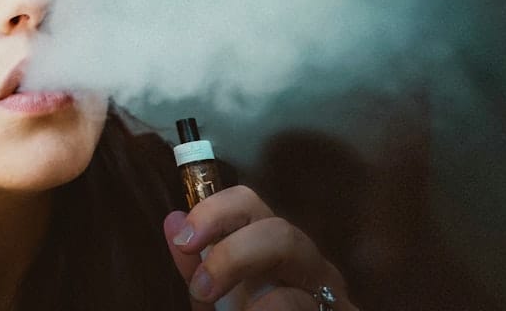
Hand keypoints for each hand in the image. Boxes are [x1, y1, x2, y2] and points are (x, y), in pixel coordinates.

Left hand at [163, 185, 357, 309]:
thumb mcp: (215, 302)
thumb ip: (195, 269)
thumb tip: (173, 220)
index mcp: (274, 251)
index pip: (249, 204)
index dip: (214, 212)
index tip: (183, 240)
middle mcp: (307, 264)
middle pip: (280, 229)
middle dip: (233, 253)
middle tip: (202, 288)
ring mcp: (332, 292)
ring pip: (300, 262)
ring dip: (257, 282)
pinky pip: (306, 303)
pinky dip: (269, 310)